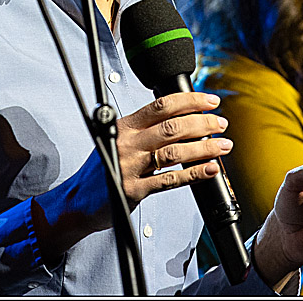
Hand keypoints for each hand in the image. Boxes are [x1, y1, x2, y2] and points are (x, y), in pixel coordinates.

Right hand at [31, 92, 231, 262]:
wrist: (79, 200)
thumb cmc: (104, 167)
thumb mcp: (120, 139)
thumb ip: (146, 130)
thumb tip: (184, 119)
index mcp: (125, 125)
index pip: (161, 105)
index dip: (190, 101)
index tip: (210, 101)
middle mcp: (127, 142)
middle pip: (172, 126)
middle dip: (202, 123)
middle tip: (221, 124)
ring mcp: (130, 166)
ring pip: (174, 152)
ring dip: (204, 148)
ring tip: (223, 146)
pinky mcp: (133, 189)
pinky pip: (169, 180)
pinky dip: (193, 173)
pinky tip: (210, 169)